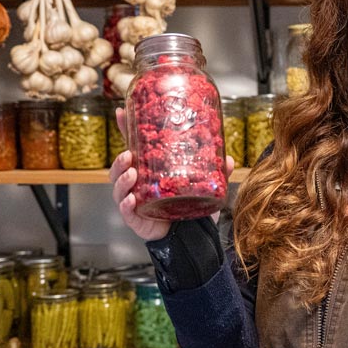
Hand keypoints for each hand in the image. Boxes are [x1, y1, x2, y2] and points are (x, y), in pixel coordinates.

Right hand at [109, 108, 234, 242]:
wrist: (188, 235)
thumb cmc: (188, 206)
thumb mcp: (202, 185)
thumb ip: (216, 173)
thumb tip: (229, 159)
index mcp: (148, 169)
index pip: (133, 145)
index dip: (125, 129)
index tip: (121, 112)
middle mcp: (137, 183)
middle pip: (120, 167)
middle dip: (121, 159)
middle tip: (129, 154)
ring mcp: (133, 200)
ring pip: (119, 187)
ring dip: (122, 179)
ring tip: (132, 173)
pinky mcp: (135, 218)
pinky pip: (126, 210)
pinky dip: (127, 204)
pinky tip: (132, 199)